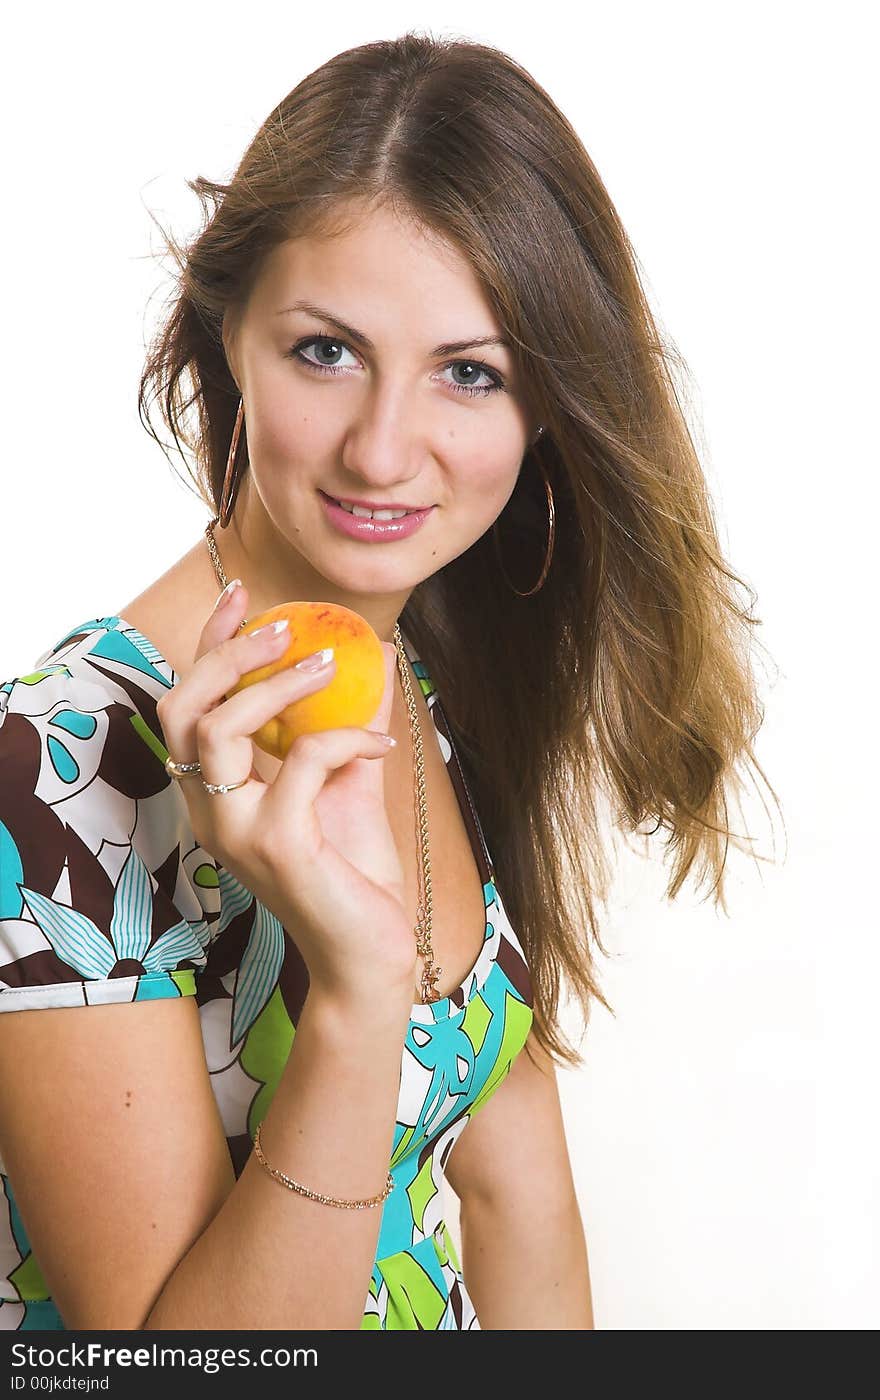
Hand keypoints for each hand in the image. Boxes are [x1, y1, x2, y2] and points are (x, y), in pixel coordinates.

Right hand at [155, 582, 417, 1006]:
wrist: (369, 955)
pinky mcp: (276, 846)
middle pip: (180, 708)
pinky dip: (345, 737)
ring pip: (219, 728)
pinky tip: (381, 745)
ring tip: (332, 665)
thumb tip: (375, 658)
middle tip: (286, 626)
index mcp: (218, 794)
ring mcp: (236, 831)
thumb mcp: (350, 783)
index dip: (210, 644)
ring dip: (279, 684)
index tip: (245, 596)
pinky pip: (301, 761)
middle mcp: (211, 811)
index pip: (191, 705)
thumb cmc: (354, 874)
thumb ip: (348, 724)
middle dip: (227, 652)